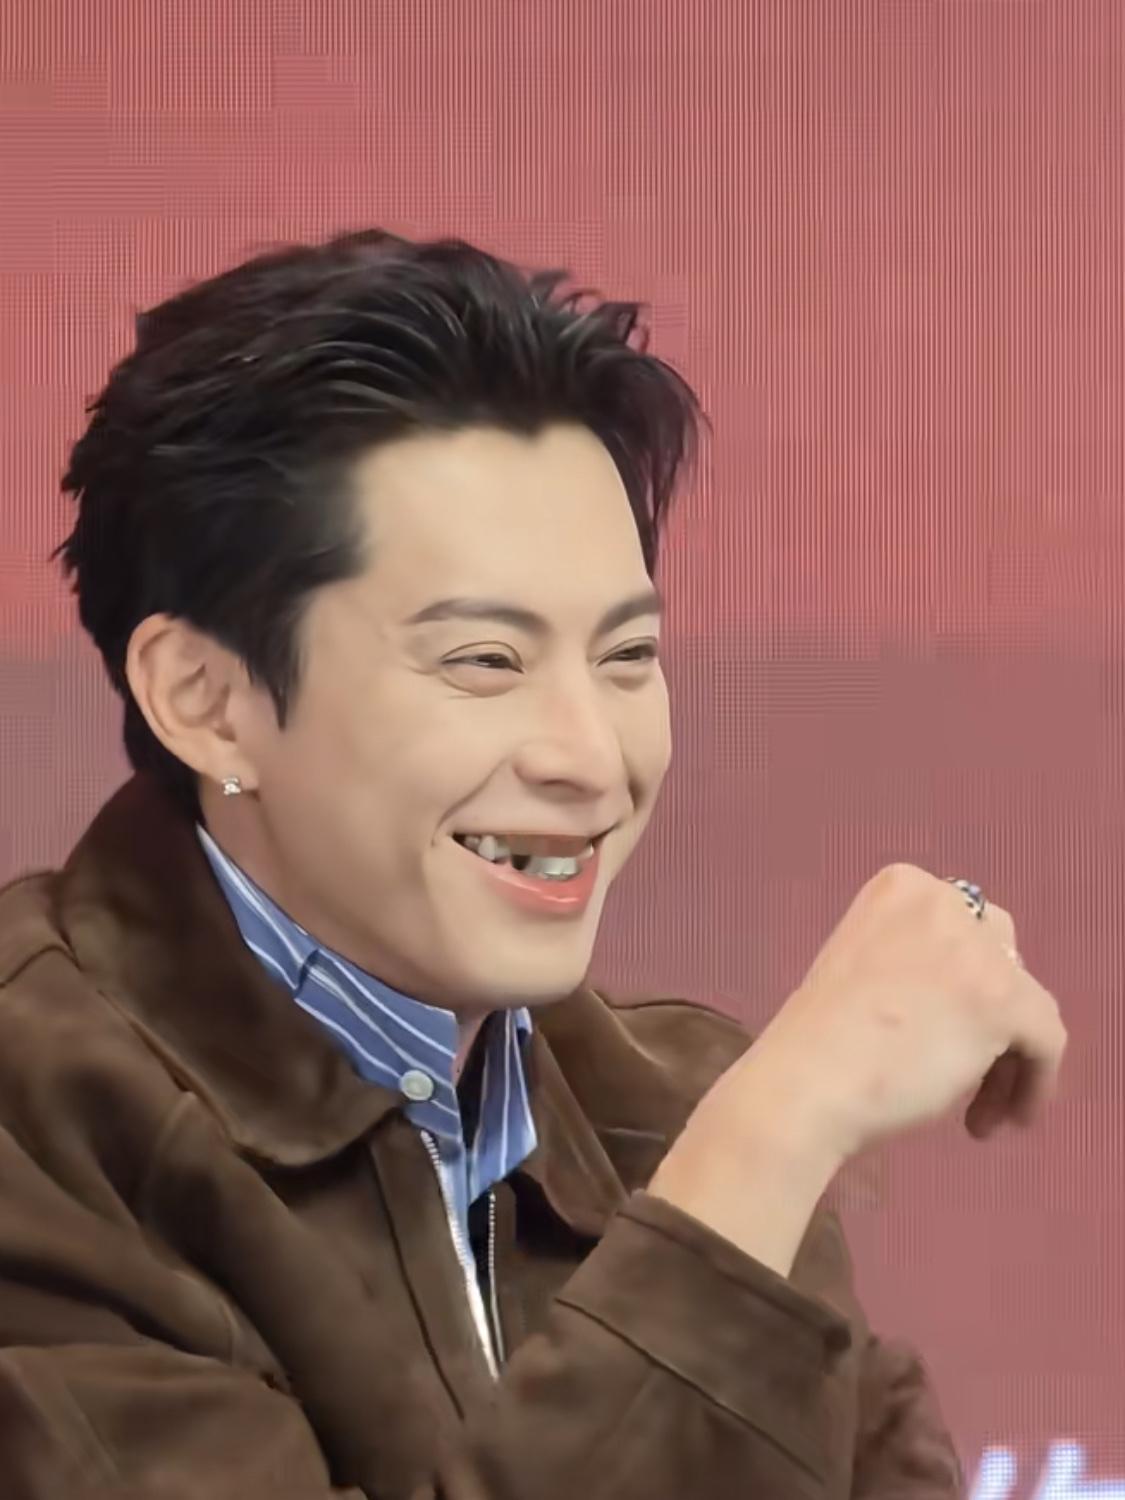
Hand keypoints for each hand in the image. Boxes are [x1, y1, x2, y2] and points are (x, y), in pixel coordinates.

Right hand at [748, 863, 1066, 1158]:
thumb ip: (916, 965)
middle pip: (1000, 957)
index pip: (962, 928)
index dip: (961, 985)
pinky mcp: (1004, 1000)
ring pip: (1026, 1004)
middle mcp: (946, 901)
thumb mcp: (865, 967)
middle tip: (965, 1069)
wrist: (807, 1079)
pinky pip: (1046, 1041)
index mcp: (902, 886)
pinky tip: (999, 1119)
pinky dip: (1034, 1084)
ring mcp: (978, 949)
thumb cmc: (818, 1038)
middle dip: (990, 1014)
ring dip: (1007, 1058)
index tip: (940, 1032)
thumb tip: (969, 1004)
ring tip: (977, 1110)